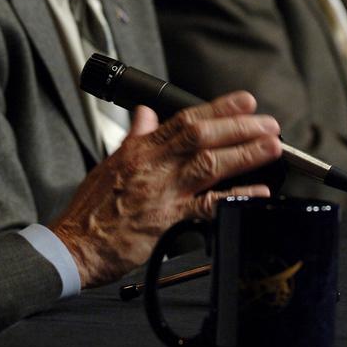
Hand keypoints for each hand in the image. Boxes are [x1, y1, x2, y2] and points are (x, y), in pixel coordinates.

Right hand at [49, 91, 280, 287]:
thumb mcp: (109, 162)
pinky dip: (234, 197)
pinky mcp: (167, 221)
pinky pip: (208, 207)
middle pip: (201, 136)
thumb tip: (145, 114)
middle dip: (238, 127)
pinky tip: (257, 192)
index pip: (183, 119)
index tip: (245, 102)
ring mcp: (162, 192)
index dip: (218, 108)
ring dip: (244, 153)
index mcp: (138, 149)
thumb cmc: (90, 209)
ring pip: (208, 164)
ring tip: (271, 146)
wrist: (75, 245)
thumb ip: (134, 137)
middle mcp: (152, 165)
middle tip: (268, 123)